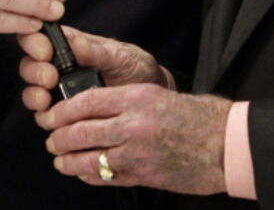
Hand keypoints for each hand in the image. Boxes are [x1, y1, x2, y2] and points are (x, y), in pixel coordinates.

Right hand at [18, 27, 167, 111]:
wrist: (148, 100)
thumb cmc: (135, 69)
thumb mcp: (120, 56)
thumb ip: (96, 51)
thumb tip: (75, 42)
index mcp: (69, 45)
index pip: (39, 37)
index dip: (34, 42)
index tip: (46, 52)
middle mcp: (58, 67)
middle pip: (29, 66)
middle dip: (34, 71)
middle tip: (49, 78)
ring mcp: (57, 92)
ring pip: (32, 93)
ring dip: (34, 96)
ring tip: (46, 100)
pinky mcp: (63, 116)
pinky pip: (45, 118)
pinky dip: (45, 118)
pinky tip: (55, 120)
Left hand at [36, 83, 230, 194]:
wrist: (222, 143)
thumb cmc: (194, 116)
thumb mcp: (157, 95)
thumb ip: (124, 102)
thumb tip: (89, 109)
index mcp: (136, 97)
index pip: (86, 102)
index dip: (62, 110)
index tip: (51, 115)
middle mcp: (133, 124)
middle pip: (81, 131)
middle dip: (59, 137)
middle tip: (50, 139)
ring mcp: (136, 153)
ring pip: (88, 158)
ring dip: (68, 160)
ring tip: (60, 159)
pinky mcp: (143, 176)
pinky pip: (106, 177)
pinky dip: (89, 176)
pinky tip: (82, 173)